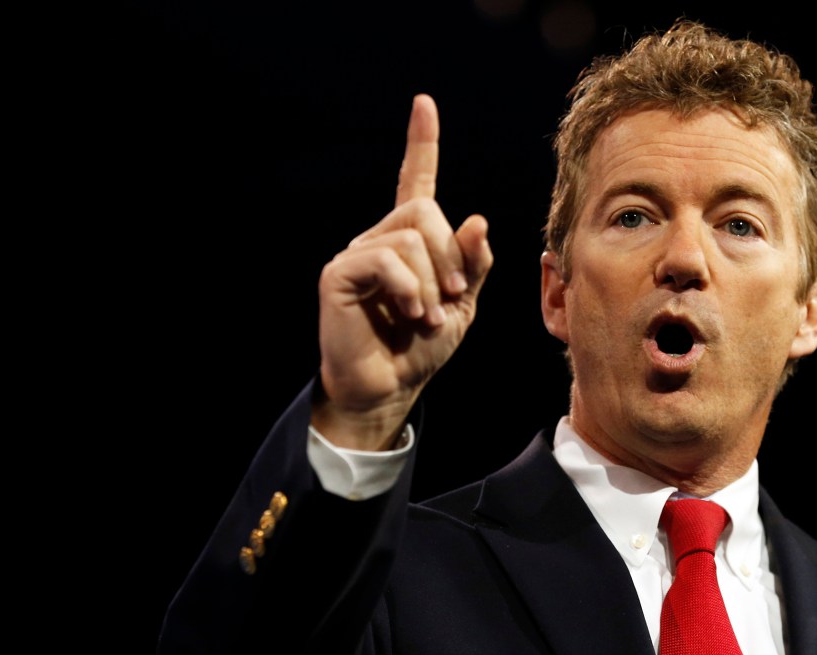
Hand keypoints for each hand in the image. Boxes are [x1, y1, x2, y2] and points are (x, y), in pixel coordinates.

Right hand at [312, 94, 492, 449]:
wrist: (389, 387)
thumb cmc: (421, 347)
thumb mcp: (463, 304)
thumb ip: (473, 264)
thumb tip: (477, 220)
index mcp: (411, 241)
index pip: (415, 181)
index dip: (421, 144)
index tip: (424, 105)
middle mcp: (381, 238)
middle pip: (426, 212)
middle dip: (451, 260)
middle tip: (450, 301)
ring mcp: (357, 253)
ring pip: (411, 238)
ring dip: (431, 285)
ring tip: (423, 317)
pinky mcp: (339, 273)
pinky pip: (387, 260)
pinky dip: (408, 290)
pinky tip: (406, 314)